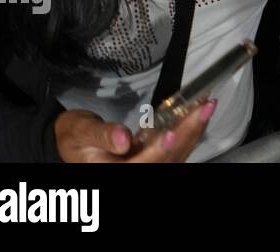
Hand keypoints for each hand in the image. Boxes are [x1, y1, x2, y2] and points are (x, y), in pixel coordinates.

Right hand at [55, 100, 215, 162]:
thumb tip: (122, 139)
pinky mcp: (155, 158)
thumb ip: (101, 135)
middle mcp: (135, 172)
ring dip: (193, 130)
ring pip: (176, 154)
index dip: (158, 150)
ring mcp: (148, 166)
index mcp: (114, 172)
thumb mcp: (80, 132)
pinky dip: (189, 131)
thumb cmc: (75, 137)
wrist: (73, 143)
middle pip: (167, 159)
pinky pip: (176, 149)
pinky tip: (198, 113)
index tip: (172, 133)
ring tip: (206, 107)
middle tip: (205, 108)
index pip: (142, 164)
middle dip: (188, 133)